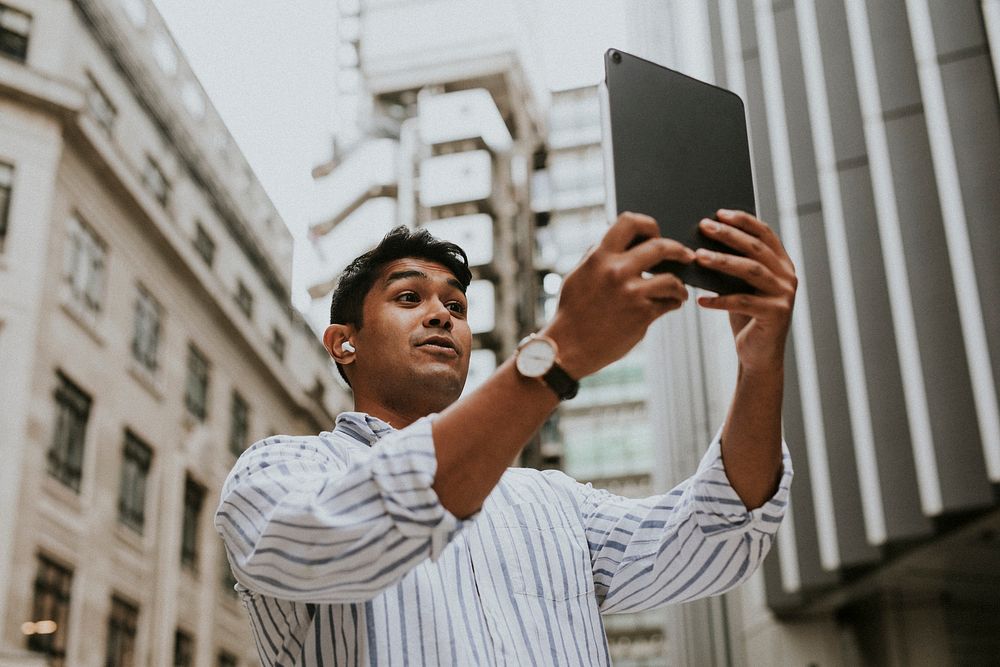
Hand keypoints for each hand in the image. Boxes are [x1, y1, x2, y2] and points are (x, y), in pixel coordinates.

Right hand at [543, 212, 694, 378]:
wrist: (568, 347)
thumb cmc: (572, 311)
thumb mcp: (578, 275)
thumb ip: (597, 256)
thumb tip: (619, 241)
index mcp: (599, 257)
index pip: (629, 222)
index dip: (648, 224)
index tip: (656, 233)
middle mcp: (617, 271)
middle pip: (660, 246)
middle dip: (679, 250)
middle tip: (686, 256)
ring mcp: (632, 294)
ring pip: (671, 279)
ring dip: (679, 285)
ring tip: (679, 290)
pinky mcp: (642, 315)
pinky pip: (668, 303)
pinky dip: (674, 303)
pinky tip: (672, 304)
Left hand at [693, 209, 796, 372]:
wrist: (758, 355)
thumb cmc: (745, 316)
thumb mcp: (739, 287)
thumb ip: (732, 266)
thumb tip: (702, 243)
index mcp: (782, 263)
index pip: (764, 233)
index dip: (743, 221)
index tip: (719, 213)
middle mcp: (788, 276)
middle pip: (756, 248)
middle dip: (728, 235)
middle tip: (704, 226)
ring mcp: (785, 295)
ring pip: (751, 271)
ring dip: (722, 261)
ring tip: (698, 256)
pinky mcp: (777, 314)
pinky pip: (743, 302)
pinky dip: (719, 300)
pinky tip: (700, 300)